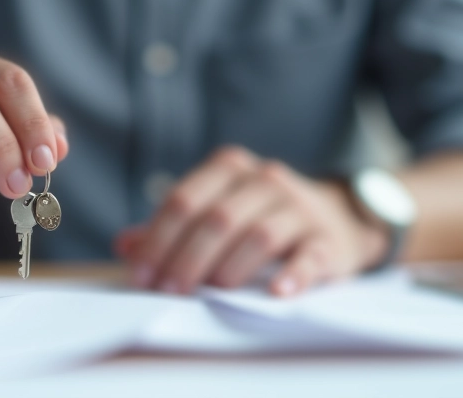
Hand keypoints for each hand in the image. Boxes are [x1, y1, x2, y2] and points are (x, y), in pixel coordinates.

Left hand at [116, 147, 387, 296]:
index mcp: (229, 168)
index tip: (141, 276)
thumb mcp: (217, 211)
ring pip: (258, 235)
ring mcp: (298, 207)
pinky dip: (292, 275)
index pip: (184, 200)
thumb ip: (173, 228)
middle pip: (217, 219)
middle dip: (186, 258)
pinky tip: (276, 292)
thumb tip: (125, 246)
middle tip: (169, 292)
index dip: (158, 240)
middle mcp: (264, 179)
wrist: (336, 218)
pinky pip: (309, 256)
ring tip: (212, 293)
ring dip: (229, 268)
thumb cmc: (260, 217)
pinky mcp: (327, 239)